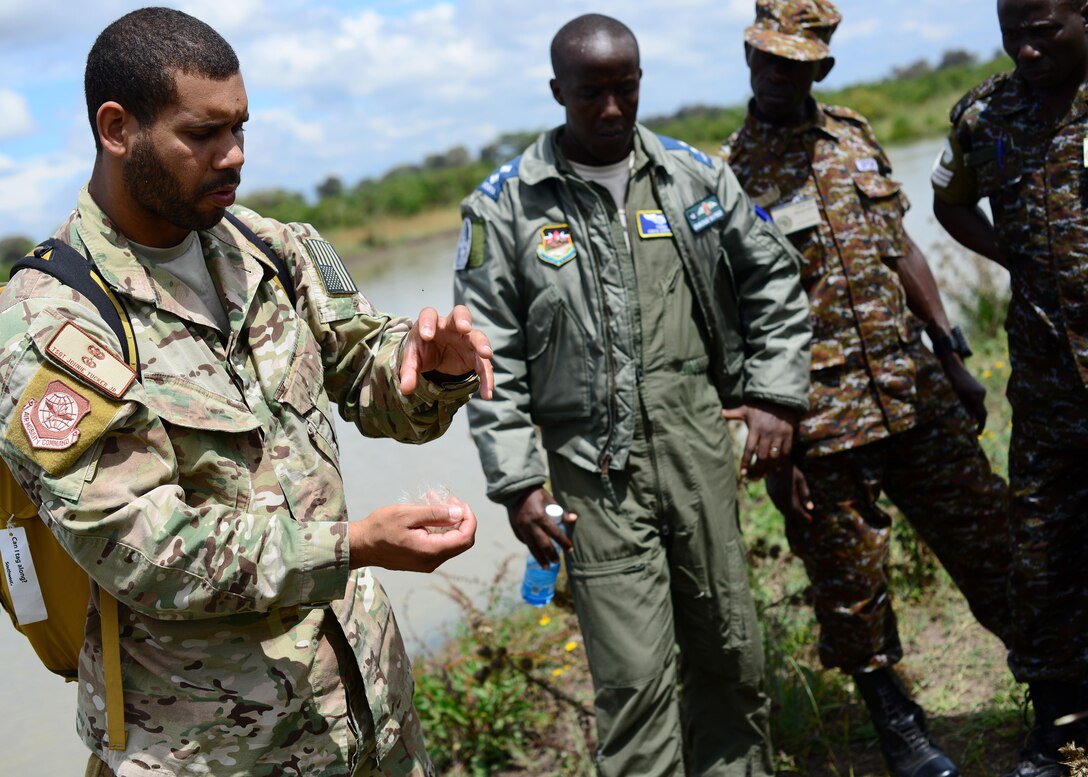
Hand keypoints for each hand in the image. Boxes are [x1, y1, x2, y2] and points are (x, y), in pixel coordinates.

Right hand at [349, 497, 476, 571]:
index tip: (459, 503)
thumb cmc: (380, 527)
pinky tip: (428, 514)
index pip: (465, 538)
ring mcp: (427, 563)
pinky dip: (439, 529)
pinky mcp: (421, 561)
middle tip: (450, 501)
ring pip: (451, 543)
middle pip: (462, 542)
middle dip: (461, 519)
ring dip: (449, 522)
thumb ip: (435, 514)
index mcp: (431, 551)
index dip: (469, 519)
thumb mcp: (407, 514)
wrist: (360, 546)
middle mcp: (432, 561)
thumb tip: (459, 513)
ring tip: (435, 501)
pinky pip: (439, 545)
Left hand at [400, 305, 494, 399]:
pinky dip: (487, 378)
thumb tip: (406, 389)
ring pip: (478, 336)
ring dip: (482, 344)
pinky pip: (484, 365)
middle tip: (465, 328)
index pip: (429, 315)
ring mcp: (466, 339)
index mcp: (432, 322)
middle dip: (463, 319)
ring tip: (486, 354)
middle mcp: (452, 326)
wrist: (433, 356)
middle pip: (460, 313)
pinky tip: (487, 393)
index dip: (428, 323)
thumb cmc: (423, 350)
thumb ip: (409, 371)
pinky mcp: (475, 355)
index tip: (426, 337)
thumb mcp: (412, 359)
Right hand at [506, 486, 576, 566]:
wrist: (515, 490)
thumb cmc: (535, 494)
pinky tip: (536, 552)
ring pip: (532, 547)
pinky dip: (531, 547)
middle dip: (551, 554)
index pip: (555, 533)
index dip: (564, 543)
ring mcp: (522, 528)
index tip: (570, 550)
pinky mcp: (516, 529)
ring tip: (546, 566)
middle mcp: (531, 525)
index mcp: (541, 517)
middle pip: (543, 544)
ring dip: (540, 558)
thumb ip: (561, 512)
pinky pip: (524, 541)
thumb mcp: (549, 499)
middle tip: (557, 562)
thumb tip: (574, 519)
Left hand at [721, 401, 797, 479]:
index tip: (743, 473)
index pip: (749, 449)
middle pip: (762, 457)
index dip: (746, 462)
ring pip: (774, 457)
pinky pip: (786, 453)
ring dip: (769, 468)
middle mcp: (767, 433)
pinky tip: (776, 469)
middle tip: (753, 478)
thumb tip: (720, 412)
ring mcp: (779, 435)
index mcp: (755, 429)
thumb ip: (734, 413)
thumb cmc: (760, 407)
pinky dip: (782, 462)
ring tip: (763, 476)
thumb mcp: (746, 409)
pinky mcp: (789, 436)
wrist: (781, 399)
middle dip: (758, 470)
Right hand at [766, 463, 813, 522]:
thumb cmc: (790, 469)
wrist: (773, 461)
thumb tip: (810, 508)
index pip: (796, 509)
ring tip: (799, 517)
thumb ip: (805, 493)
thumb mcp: (800, 478)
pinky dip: (784, 508)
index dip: (803, 517)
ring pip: (782, 509)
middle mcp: (779, 496)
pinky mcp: (770, 493)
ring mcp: (773, 495)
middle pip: (789, 512)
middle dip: (798, 519)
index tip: (810, 520)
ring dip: (791, 514)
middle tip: (806, 522)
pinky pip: (778, 505)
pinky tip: (789, 508)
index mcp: (788, 492)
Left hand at [940, 355, 987, 433]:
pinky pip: (979, 401)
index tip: (978, 434)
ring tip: (962, 404)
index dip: (981, 425)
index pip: (982, 415)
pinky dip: (974, 405)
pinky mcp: (981, 390)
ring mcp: (982, 391)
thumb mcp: (959, 398)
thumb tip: (974, 419)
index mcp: (974, 397)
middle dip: (980, 421)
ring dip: (974, 411)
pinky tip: (965, 399)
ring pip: (979, 406)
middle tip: (975, 432)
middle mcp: (981, 394)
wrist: (956, 370)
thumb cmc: (954, 384)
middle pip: (982, 412)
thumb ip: (967, 408)